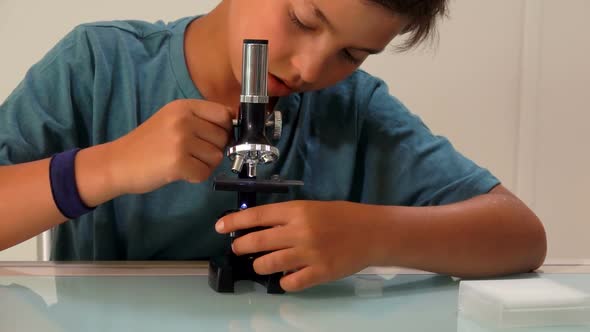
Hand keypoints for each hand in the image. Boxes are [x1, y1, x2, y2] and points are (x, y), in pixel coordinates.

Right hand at [107, 99, 233, 193]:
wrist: (118, 162)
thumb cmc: (148, 144)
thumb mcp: (172, 120)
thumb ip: (200, 119)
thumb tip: (233, 124)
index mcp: (184, 106)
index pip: (223, 114)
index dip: (224, 129)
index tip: (213, 138)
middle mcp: (184, 120)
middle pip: (223, 137)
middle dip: (213, 149)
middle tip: (193, 153)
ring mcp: (181, 141)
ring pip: (217, 157)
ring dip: (205, 164)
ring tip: (185, 162)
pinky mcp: (178, 163)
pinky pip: (205, 173)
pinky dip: (196, 176)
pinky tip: (180, 172)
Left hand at [215, 201, 383, 291]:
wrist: (373, 232)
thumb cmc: (343, 216)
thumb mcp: (313, 207)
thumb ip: (288, 217)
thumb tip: (261, 226)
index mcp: (298, 211)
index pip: (258, 216)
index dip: (235, 221)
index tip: (220, 227)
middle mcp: (299, 232)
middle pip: (257, 242)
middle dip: (241, 246)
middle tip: (237, 248)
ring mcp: (309, 254)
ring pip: (268, 264)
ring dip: (259, 266)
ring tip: (260, 264)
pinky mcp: (319, 273)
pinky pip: (290, 283)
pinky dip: (284, 282)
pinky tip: (286, 277)